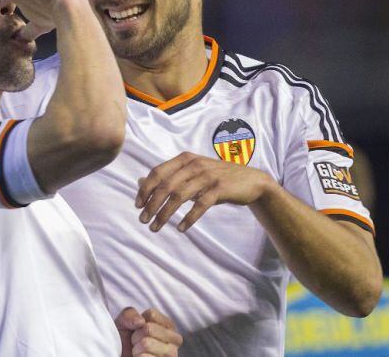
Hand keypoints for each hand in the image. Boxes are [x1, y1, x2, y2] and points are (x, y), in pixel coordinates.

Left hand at [115, 307, 181, 356]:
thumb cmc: (126, 339)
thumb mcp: (125, 321)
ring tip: (138, 351)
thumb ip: (130, 314)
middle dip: (136, 335)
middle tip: (136, 342)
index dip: (139, 321)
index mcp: (168, 324)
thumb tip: (140, 321)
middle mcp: (174, 339)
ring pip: (145, 343)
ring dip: (136, 348)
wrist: (123, 355)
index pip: (151, 314)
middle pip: (148, 328)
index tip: (138, 329)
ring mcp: (171, 354)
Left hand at [135, 152, 277, 231]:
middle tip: (143, 220)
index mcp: (185, 159)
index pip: (157, 172)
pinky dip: (188, 218)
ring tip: (155, 227)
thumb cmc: (215, 178)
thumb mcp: (191, 173)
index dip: (145, 189)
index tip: (137, 205)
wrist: (251, 181)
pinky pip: (200, 205)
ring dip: (165, 214)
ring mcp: (208, 176)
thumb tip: (140, 182)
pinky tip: (180, 228)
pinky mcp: (220, 188)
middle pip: (165, 185)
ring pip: (179, 196)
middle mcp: (194, 164)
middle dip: (151, 204)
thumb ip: (167, 176)